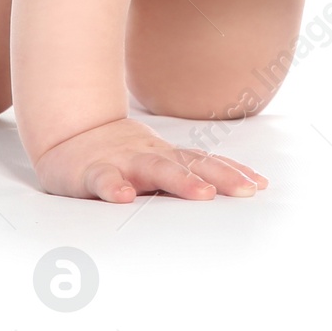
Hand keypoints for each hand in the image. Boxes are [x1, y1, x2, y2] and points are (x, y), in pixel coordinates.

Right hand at [34, 116, 268, 202]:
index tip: (261, 185)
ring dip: (179, 180)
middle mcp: (151, 156)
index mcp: (168, 157)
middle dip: (220, 177)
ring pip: (153, 169)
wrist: (70, 133)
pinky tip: (124, 198)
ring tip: (202, 194)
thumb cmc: (123, 155)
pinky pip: (103, 178)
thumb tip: (235, 189)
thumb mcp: (157, 163)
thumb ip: (188, 173)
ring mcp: (122, 161)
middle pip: (190, 164)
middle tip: (246, 191)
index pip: (206, 163)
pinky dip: (114, 186)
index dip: (233, 173)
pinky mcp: (91, 171)